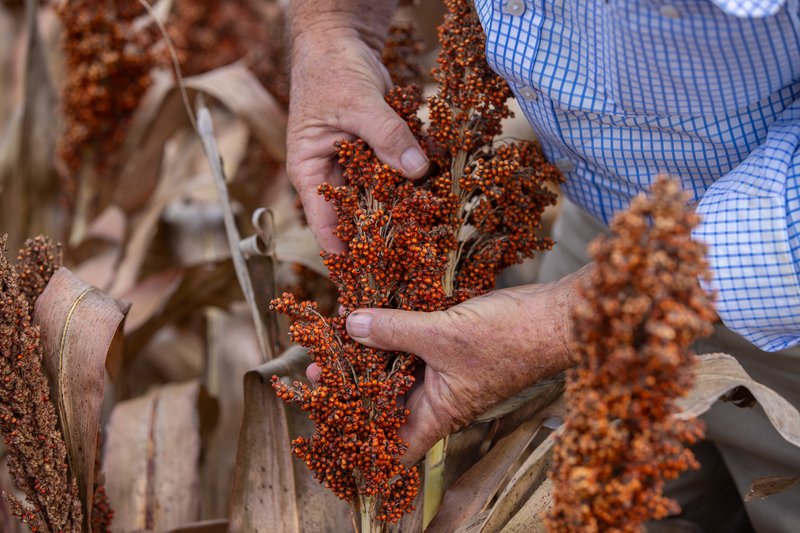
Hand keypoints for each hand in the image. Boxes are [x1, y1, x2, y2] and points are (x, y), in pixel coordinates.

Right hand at [287, 27, 428, 251]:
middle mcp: (334, 176)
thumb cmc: (331, 70)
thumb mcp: (356, 102)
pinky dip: (417, 176)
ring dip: (406, 206)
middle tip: (413, 260)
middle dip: (383, 235)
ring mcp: (358, 166)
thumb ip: (386, 135)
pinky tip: (441, 187)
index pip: (325, 225)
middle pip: (357, 216)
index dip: (346, 253)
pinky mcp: (380, 152)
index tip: (370, 277)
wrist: (341, 40)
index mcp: (311, 173)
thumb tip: (416, 170)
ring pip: (383, 196)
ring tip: (433, 231)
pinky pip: (399, 171)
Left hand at [339, 268, 587, 463]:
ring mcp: (445, 369)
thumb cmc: (509, 339)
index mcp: (438, 413)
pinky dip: (393, 328)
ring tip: (338, 329)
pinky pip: (414, 341)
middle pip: (387, 400)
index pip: (395, 449)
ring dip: (371, 350)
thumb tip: (351, 326)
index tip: (331, 433)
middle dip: (354, 384)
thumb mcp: (443, 335)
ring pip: (398, 366)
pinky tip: (370, 309)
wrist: (554, 315)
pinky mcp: (451, 343)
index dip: (363, 448)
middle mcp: (439, 396)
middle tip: (320, 366)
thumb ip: (394, 331)